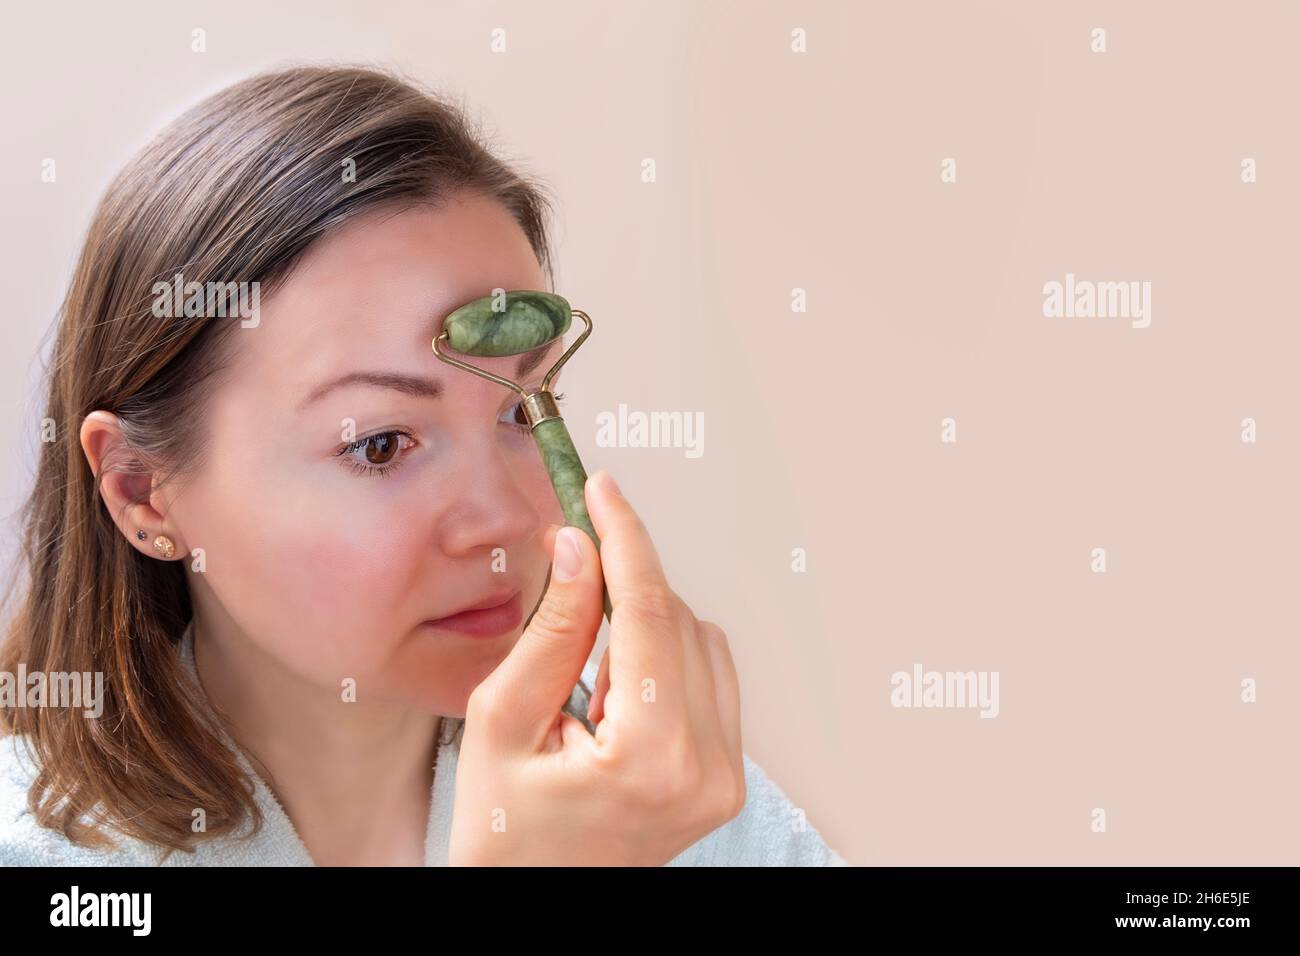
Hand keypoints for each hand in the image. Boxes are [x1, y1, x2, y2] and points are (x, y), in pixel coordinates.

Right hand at [448, 469, 744, 865]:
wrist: (535, 901)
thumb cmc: (504, 831)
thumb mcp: (500, 722)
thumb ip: (550, 630)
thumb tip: (578, 547)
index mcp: (650, 759)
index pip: (650, 614)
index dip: (626, 540)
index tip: (603, 490)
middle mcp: (707, 769)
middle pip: (678, 620)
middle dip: (624, 585)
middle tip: (571, 568)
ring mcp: (726, 777)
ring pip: (700, 640)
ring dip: (645, 626)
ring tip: (586, 683)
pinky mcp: (727, 777)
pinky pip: (710, 675)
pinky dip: (665, 657)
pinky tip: (618, 694)